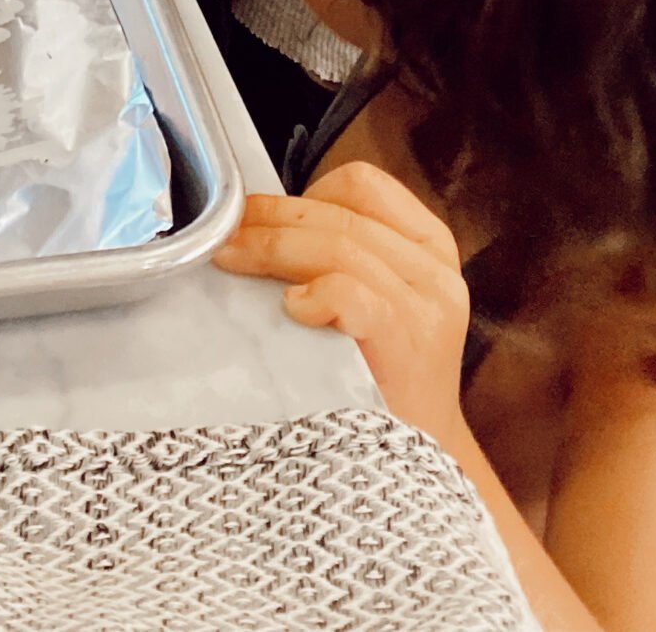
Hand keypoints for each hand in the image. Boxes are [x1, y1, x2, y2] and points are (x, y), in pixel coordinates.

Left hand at [215, 163, 471, 450]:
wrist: (424, 469)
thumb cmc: (382, 381)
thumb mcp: (378, 302)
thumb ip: (341, 256)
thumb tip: (254, 219)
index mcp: (428, 246)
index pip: (363, 185)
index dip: (303, 192)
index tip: (257, 213)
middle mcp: (434, 271)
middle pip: (339, 215)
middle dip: (270, 220)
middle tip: (222, 236)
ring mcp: (426, 308)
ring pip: (339, 246)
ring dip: (272, 249)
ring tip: (232, 261)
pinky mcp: (409, 345)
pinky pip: (352, 293)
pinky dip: (316, 291)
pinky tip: (292, 307)